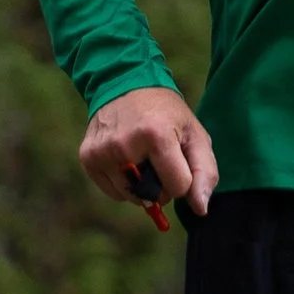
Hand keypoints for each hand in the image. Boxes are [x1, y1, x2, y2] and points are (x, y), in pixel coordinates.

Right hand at [79, 85, 218, 217]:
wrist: (124, 84)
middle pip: (153, 195)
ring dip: (142, 186)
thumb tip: (200, 209)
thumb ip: (204, 172)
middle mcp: (125, 145)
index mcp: (157, 136)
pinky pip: (113, 193)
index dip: (182, 178)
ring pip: (132, 197)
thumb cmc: (166, 114)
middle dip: (161, 185)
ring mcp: (103, 153)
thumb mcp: (194, 134)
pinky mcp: (88, 158)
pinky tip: (124, 158)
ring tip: (141, 156)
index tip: (177, 159)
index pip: (178, 187)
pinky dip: (123, 183)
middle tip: (158, 156)